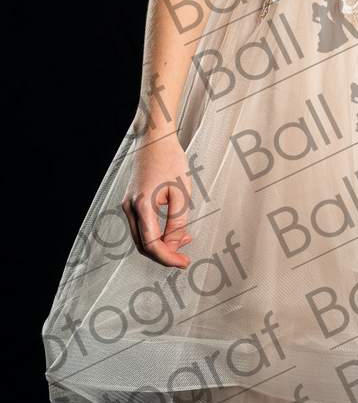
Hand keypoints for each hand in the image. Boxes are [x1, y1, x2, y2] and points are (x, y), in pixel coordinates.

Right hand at [121, 134, 193, 266]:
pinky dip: (155, 234)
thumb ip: (178, 222)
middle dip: (165, 254)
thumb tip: (175, 246)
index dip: (168, 258)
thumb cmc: (170, 160)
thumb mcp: (181, 193)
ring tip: (184, 240)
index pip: (152, 245)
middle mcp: (130, 208)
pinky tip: (172, 230)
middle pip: (143, 246)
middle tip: (184, 258)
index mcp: (142, 206)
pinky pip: (141, 226)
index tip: (184, 263)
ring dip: (161, 245)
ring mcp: (128, 205)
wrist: (156, 139)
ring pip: (141, 238)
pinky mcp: (131, 202)